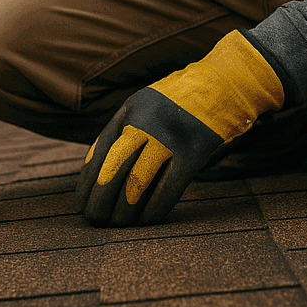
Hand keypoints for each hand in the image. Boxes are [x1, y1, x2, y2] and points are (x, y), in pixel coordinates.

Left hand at [75, 30, 284, 226]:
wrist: (225, 83)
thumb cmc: (183, 100)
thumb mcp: (147, 102)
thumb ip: (126, 128)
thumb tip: (101, 167)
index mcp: (130, 109)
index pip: (101, 149)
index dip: (88, 179)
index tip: (80, 200)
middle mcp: (146, 122)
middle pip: (114, 166)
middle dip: (100, 197)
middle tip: (93, 219)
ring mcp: (170, 137)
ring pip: (138, 180)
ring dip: (124, 207)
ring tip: (117, 223)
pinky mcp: (194, 152)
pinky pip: (169, 187)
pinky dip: (154, 207)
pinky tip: (146, 220)